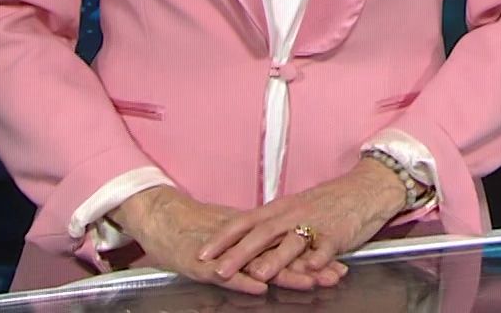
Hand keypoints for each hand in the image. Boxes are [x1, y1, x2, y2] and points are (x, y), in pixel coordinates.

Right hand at [109, 186, 347, 293]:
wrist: (161, 215)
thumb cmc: (197, 226)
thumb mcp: (236, 231)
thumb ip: (259, 242)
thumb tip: (283, 250)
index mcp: (254, 234)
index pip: (290, 244)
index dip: (314, 255)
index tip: (339, 263)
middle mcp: (244, 241)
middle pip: (282, 254)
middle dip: (310, 266)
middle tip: (335, 274)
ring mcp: (225, 251)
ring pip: (260, 263)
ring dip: (286, 273)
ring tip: (311, 282)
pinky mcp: (202, 262)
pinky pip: (226, 273)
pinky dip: (244, 279)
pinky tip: (260, 286)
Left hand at [198, 158, 406, 284]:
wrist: (367, 188)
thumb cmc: (330, 201)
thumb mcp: (296, 208)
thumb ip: (274, 226)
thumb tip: (246, 243)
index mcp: (281, 208)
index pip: (245, 221)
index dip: (223, 237)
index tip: (203, 252)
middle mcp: (295, 214)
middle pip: (262, 233)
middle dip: (239, 253)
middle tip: (219, 269)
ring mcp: (317, 223)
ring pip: (293, 241)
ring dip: (275, 258)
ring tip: (259, 273)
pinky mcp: (338, 233)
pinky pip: (327, 247)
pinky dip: (319, 259)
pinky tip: (311, 270)